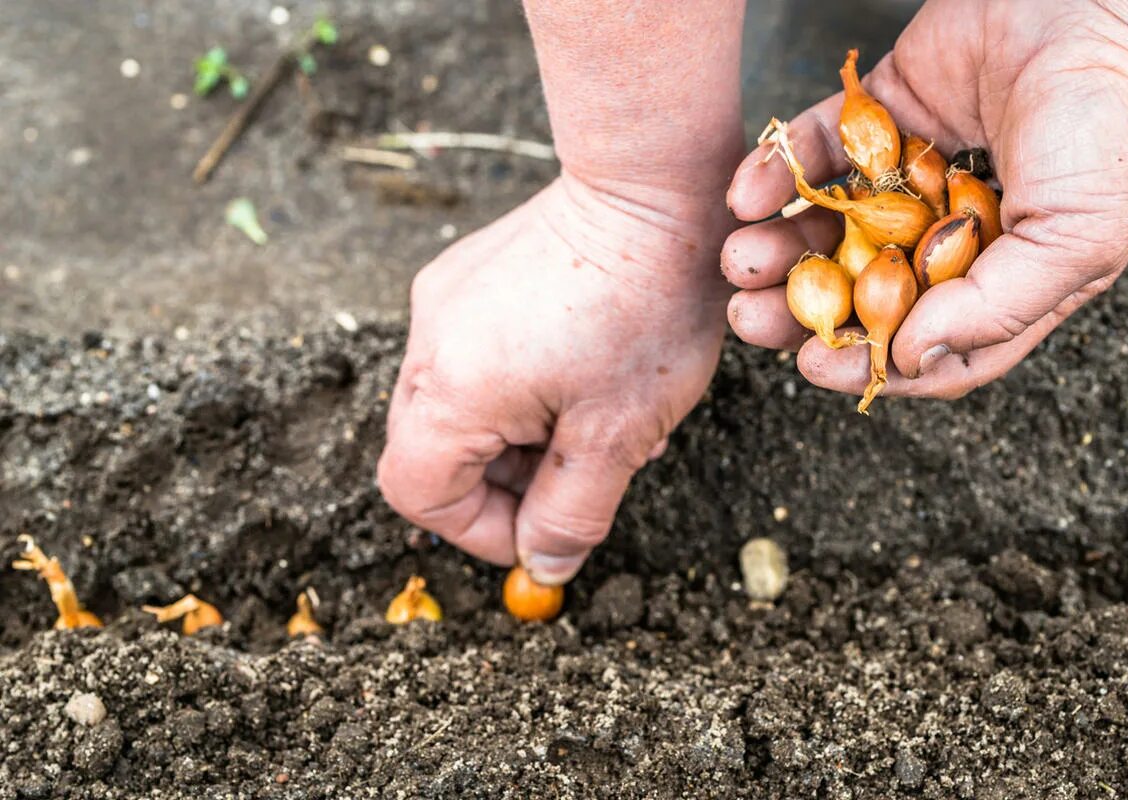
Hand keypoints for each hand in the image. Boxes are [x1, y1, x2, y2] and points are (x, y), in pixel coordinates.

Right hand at [378, 176, 729, 583]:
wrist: (651, 188)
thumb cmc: (644, 309)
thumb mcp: (618, 433)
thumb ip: (570, 514)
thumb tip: (540, 566)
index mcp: (451, 389)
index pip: (419, 493)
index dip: (477, 531)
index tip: (544, 528)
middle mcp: (428, 342)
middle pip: (432, 451)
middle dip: (503, 484)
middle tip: (577, 473)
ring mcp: (442, 300)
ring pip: (455, 406)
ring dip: (516, 436)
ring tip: (594, 418)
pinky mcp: (466, 274)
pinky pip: (472, 357)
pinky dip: (515, 387)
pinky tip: (581, 369)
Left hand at [724, 0, 1127, 399]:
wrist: (1114, 2)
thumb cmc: (1115, 126)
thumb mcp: (1075, 239)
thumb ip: (994, 309)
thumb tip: (907, 362)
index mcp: (999, 277)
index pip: (920, 342)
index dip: (863, 362)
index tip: (809, 363)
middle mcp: (947, 233)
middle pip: (857, 291)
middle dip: (798, 310)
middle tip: (749, 317)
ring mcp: (911, 172)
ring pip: (828, 226)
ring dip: (778, 246)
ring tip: (740, 256)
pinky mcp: (883, 112)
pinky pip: (817, 148)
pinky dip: (777, 168)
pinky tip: (748, 192)